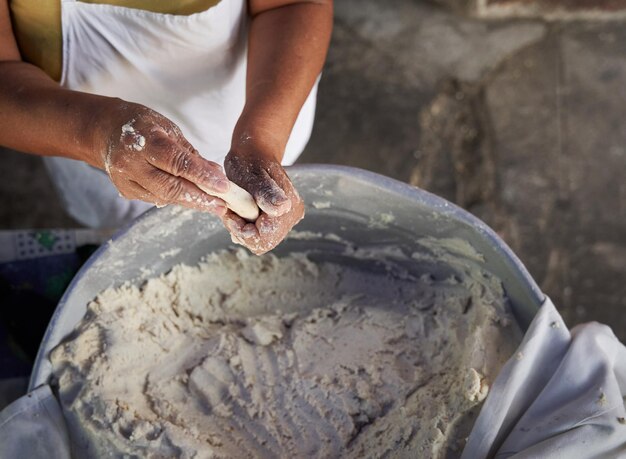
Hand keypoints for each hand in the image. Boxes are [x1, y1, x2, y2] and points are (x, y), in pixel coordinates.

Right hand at [100, 104, 229, 214]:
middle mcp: (130, 163)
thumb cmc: (142, 125)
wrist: (105, 131)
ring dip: (191, 201)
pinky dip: (176, 198)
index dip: (201, 176)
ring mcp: (125, 179)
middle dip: (200, 199)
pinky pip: (156, 199)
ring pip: (164, 197)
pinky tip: (191, 197)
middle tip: (222, 206)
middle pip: (170, 187)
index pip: (177, 162)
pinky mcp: (125, 191)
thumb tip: (215, 174)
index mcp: (144, 141)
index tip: (223, 187)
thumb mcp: (168, 128)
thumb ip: (190, 153)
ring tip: (213, 204)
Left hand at [222, 150, 303, 254]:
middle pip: (263, 242)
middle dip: (243, 230)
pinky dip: (247, 226)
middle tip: (231, 211)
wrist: (255, 152)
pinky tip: (241, 212)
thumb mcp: (252, 175)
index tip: (230, 214)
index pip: (264, 239)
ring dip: (244, 228)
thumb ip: (266, 193)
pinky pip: (260, 234)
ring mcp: (287, 218)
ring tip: (236, 208)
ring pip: (260, 240)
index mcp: (288, 207)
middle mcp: (292, 215)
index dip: (242, 231)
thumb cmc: (250, 161)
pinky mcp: (280, 218)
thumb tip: (281, 208)